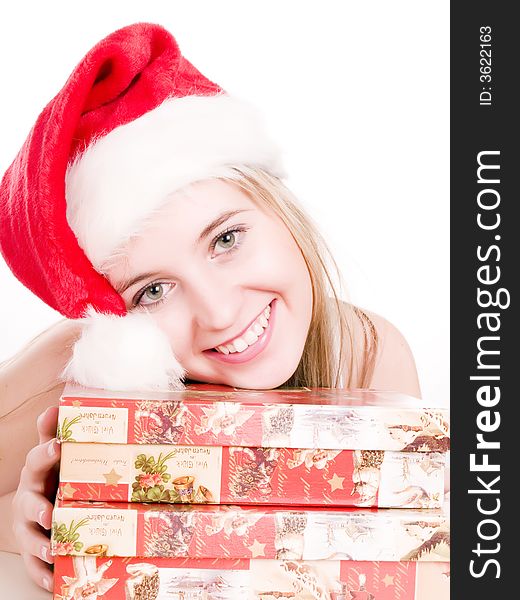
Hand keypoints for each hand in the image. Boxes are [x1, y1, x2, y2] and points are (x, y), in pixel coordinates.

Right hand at [12, 405, 60, 592]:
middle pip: (29, 503)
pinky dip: (44, 575)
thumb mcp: (52, 455)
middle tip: (49, 514)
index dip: (46, 453)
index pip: (37, 460)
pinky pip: (35, 566)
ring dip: (40, 545)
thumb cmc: (51, 475)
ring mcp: (26, 526)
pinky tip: (56, 582)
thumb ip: (53, 434)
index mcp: (36, 473)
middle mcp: (27, 499)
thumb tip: (55, 408)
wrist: (38, 505)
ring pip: (29, 537)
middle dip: (38, 509)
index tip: (58, 446)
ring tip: (53, 551)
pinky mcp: (30, 549)